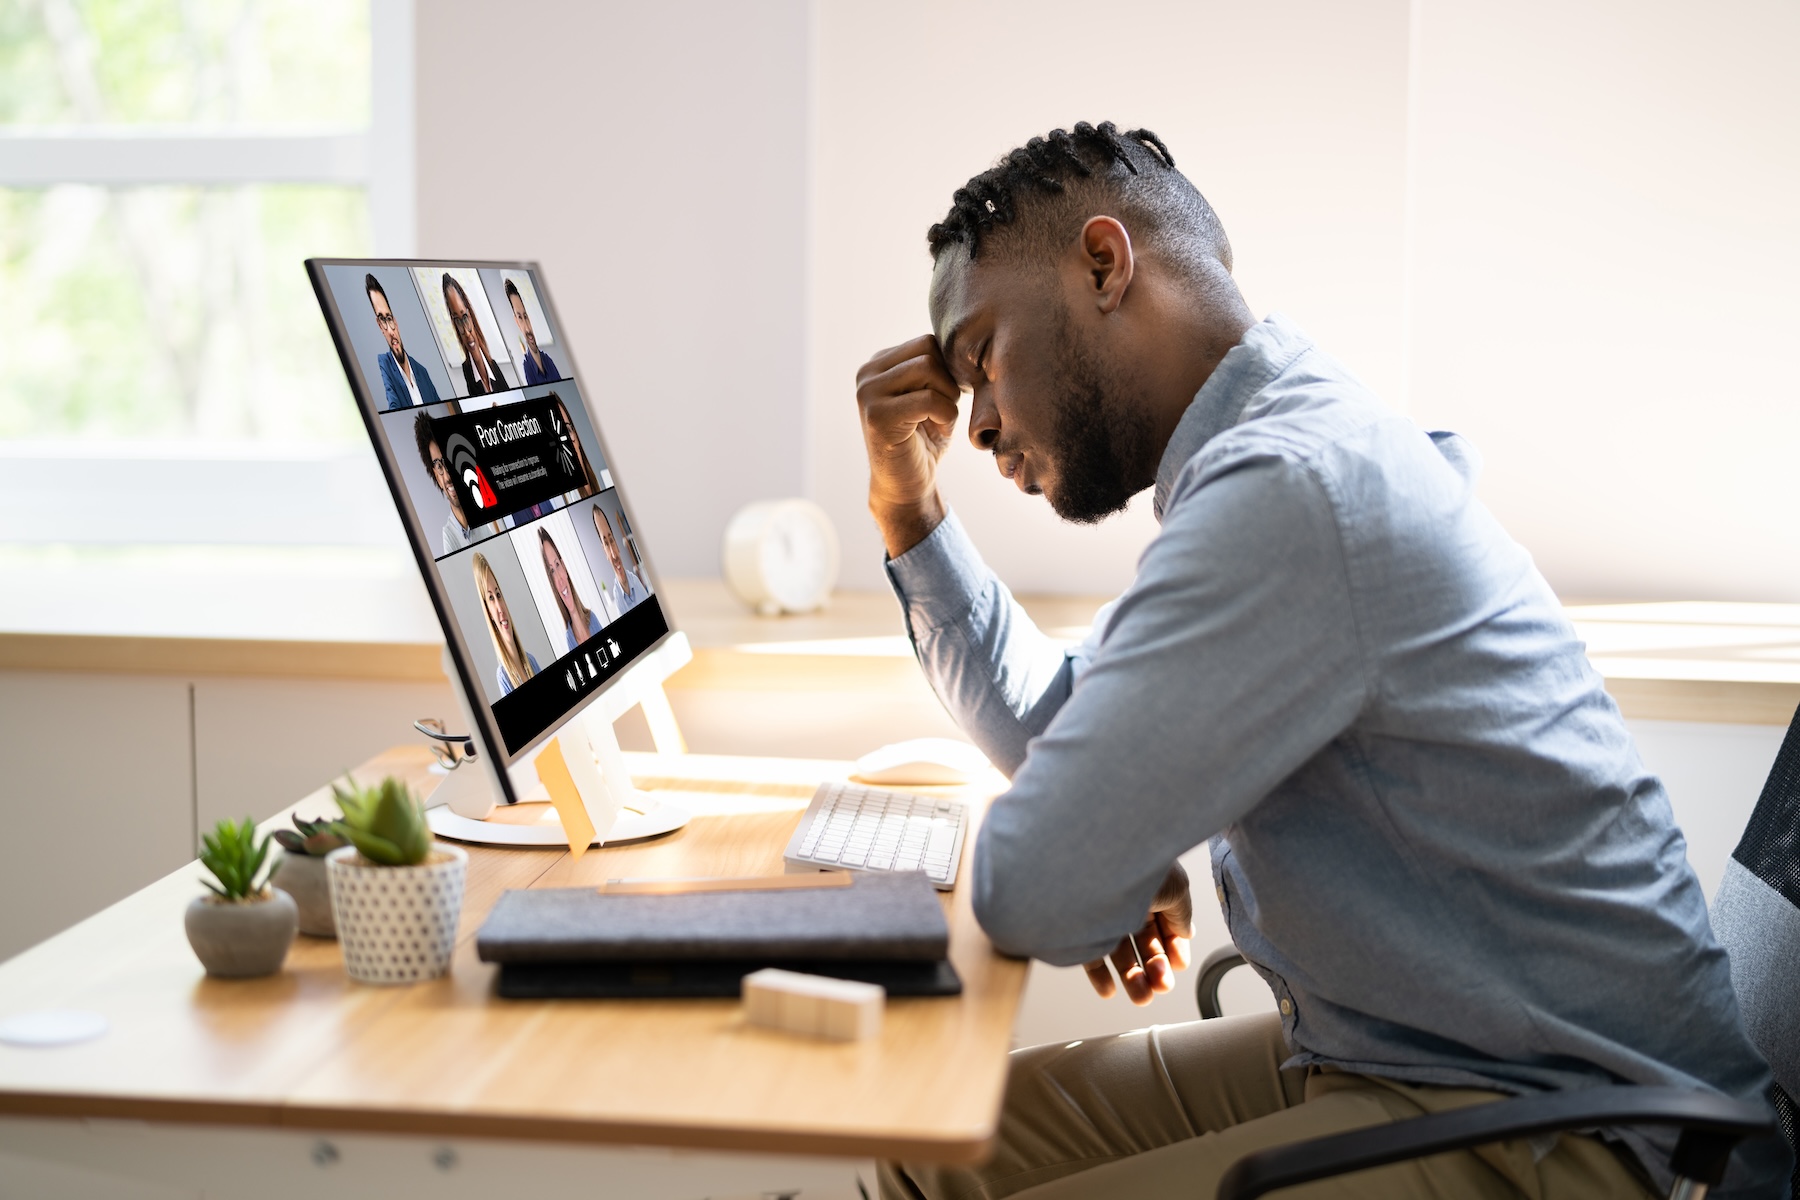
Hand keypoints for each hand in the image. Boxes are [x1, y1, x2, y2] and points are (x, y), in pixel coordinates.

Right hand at [855, 335, 961, 556]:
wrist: (906, 487)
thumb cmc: (924, 441)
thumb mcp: (930, 394)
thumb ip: (936, 367)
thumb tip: (966, 340)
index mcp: (878, 364)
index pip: (926, 341)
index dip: (948, 368)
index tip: (947, 398)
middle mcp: (867, 374)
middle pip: (927, 350)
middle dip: (948, 380)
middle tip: (945, 410)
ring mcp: (867, 393)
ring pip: (928, 368)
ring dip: (947, 397)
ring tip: (939, 420)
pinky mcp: (877, 416)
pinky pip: (928, 398)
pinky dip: (945, 415)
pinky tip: (938, 431)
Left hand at [1083, 863, 1192, 1005]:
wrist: (1095, 858)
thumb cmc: (1141, 865)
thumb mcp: (1176, 889)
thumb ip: (1182, 915)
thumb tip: (1187, 932)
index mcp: (1152, 890)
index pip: (1165, 926)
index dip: (1173, 948)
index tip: (1178, 965)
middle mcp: (1127, 902)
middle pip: (1144, 943)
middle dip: (1156, 968)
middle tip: (1161, 987)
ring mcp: (1103, 914)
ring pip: (1120, 953)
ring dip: (1132, 978)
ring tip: (1141, 998)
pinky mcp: (1078, 926)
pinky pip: (1089, 953)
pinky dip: (1099, 975)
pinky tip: (1109, 991)